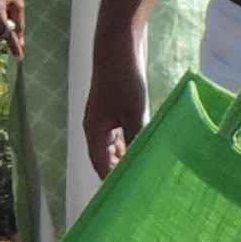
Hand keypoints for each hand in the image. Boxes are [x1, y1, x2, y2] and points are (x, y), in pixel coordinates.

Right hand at [82, 39, 147, 178]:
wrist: (117, 47)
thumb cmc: (123, 82)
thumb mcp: (135, 114)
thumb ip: (138, 140)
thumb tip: (145, 162)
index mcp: (95, 132)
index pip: (101, 167)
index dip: (113, 181)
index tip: (130, 194)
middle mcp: (95, 127)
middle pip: (106, 158)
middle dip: (120, 170)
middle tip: (141, 182)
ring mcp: (103, 117)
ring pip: (113, 145)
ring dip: (126, 155)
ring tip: (145, 166)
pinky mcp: (112, 106)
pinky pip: (118, 132)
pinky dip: (129, 141)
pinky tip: (143, 143)